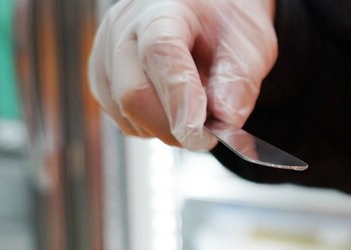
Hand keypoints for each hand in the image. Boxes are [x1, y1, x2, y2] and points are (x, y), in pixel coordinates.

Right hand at [88, 0, 276, 149]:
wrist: (207, 13)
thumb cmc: (225, 25)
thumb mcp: (247, 46)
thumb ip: (238, 82)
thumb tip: (224, 120)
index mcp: (163, 10)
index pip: (161, 54)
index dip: (180, 99)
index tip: (198, 133)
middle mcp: (124, 27)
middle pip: (134, 93)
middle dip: (174, 126)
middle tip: (209, 135)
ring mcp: (107, 53)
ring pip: (126, 113)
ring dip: (166, 129)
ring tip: (194, 111)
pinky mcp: (102, 78)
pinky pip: (122, 120)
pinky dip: (151, 128)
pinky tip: (173, 110)